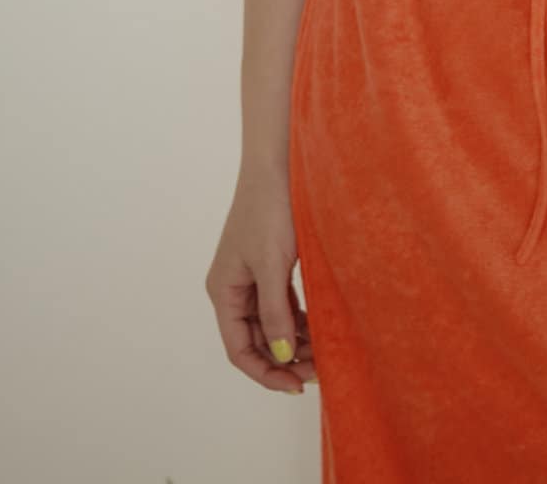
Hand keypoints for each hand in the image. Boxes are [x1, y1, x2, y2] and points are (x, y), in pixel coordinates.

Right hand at [206, 166, 316, 396]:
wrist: (279, 162)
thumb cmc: (271, 209)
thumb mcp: (273, 265)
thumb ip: (275, 312)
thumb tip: (283, 355)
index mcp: (223, 291)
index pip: (239, 350)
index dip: (266, 372)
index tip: (297, 385)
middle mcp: (233, 288)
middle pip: (256, 340)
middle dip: (284, 359)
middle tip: (319, 370)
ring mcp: (252, 276)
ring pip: (271, 324)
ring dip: (294, 341)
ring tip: (323, 352)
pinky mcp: (271, 264)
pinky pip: (283, 304)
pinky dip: (299, 320)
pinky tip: (320, 328)